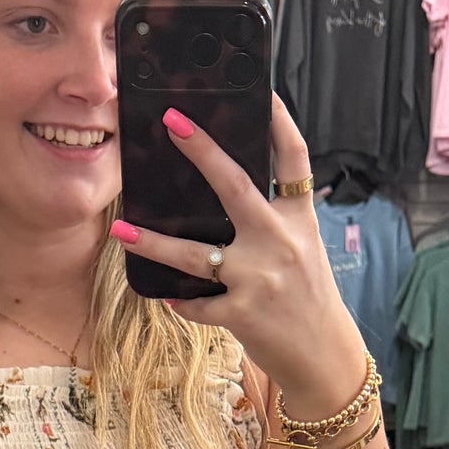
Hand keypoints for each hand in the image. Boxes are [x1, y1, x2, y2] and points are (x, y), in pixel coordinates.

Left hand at [110, 95, 370, 417]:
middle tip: (171, 122)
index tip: (261, 90)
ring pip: (196, 253)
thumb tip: (223, 193)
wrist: (326, 359)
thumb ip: (272, 221)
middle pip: (237, 185)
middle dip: (202, 151)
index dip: (279, 121)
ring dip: (154, 241)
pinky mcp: (243, 313)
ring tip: (122, 230)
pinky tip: (169, 297)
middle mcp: (281, 241)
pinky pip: (197, 302)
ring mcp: (261, 277)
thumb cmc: (307, 300)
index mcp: (299, 219)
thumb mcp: (303, 250)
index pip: (293, 159)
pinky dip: (181, 301)